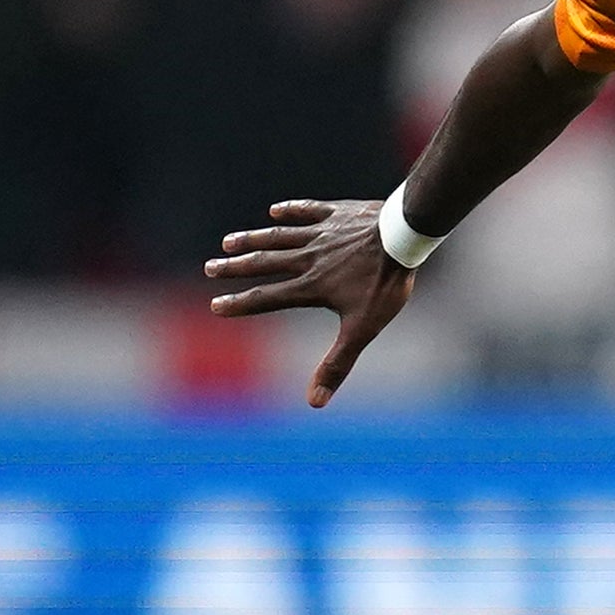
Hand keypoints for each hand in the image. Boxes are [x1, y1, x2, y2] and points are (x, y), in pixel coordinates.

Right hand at [205, 198, 416, 407]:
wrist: (404, 236)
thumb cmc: (384, 285)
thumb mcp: (362, 329)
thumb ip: (337, 364)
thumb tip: (314, 402)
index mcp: (311, 286)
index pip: (267, 298)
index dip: (240, 304)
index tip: (215, 306)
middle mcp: (309, 258)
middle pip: (265, 263)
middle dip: (236, 268)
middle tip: (210, 268)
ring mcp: (322, 233)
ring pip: (279, 237)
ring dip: (252, 239)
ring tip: (228, 242)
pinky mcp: (337, 213)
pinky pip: (308, 211)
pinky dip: (290, 211)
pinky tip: (275, 211)